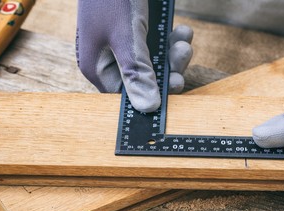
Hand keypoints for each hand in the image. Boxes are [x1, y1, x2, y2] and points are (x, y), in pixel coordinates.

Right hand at [76, 0, 192, 112]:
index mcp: (98, 67)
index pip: (126, 94)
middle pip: (145, 78)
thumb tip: (149, 107)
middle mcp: (110, 60)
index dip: (152, 92)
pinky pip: (158, 45)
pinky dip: (171, 39)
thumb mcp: (126, 37)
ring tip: (185, 38)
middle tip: (183, 56)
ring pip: (154, 62)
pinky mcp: (136, 33)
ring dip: (173, 53)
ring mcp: (124, 46)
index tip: (175, 83)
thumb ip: (137, 72)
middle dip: (168, 68)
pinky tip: (183, 30)